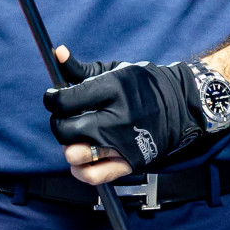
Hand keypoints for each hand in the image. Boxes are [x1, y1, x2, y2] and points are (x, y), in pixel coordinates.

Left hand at [45, 45, 201, 184]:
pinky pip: (94, 175)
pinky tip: (80, 159)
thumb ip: (80, 68)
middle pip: (66, 129)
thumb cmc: (141, 86)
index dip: (52, 99)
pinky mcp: (128, 162)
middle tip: (64, 118)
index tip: (53, 98)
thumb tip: (56, 53)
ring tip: (74, 137)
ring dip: (68, 146)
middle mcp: (116, 118)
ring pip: (76, 154)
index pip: (65, 100)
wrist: (177, 106)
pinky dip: (80, 170)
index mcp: (112, 90)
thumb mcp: (113, 70)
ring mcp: (122, 143)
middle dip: (58, 123)